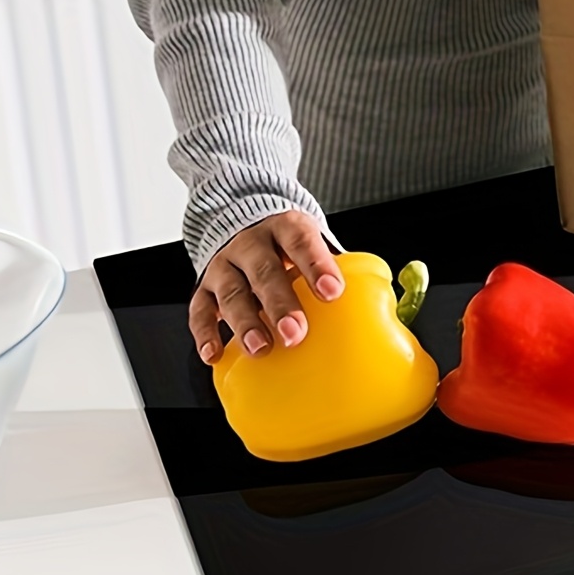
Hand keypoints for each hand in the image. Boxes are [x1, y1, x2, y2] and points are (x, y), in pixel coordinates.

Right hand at [189, 210, 343, 364]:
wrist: (243, 220)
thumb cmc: (288, 242)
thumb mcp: (311, 241)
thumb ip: (333, 264)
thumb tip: (373, 297)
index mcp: (285, 227)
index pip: (301, 241)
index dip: (316, 265)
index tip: (332, 291)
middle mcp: (251, 243)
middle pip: (265, 271)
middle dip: (280, 304)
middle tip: (295, 332)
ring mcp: (225, 265)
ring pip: (232, 293)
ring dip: (246, 323)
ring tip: (261, 348)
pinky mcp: (204, 286)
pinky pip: (200, 310)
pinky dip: (206, 333)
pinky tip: (215, 354)